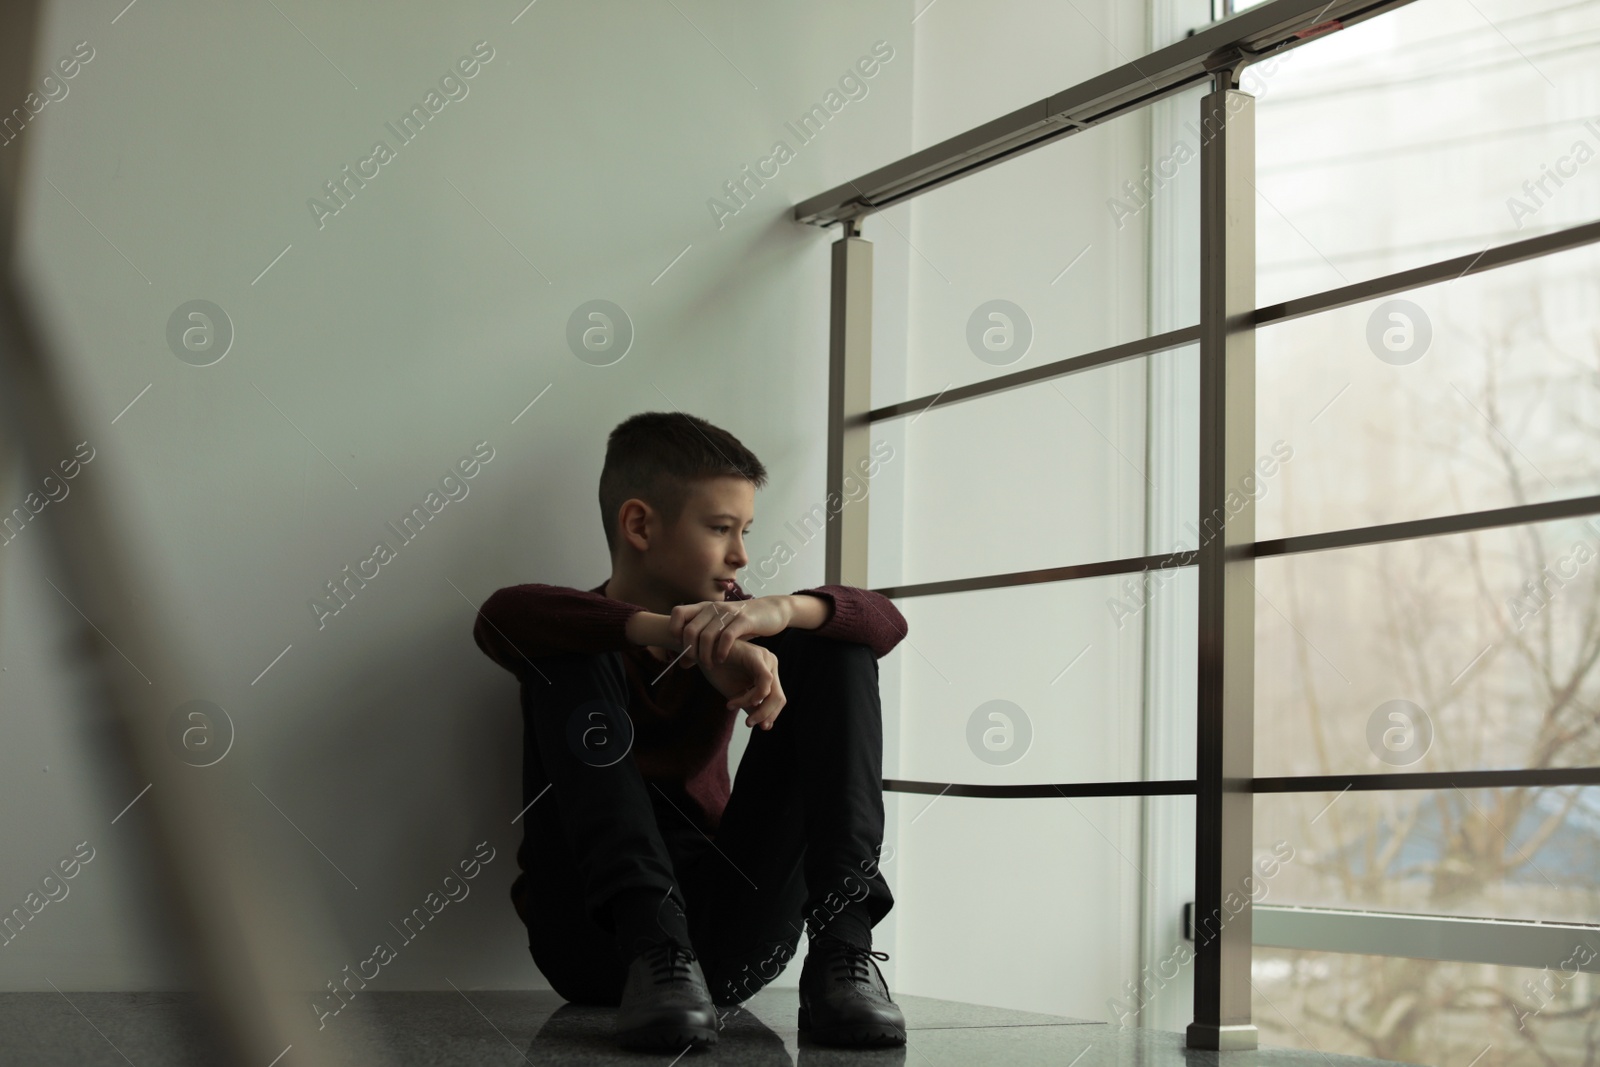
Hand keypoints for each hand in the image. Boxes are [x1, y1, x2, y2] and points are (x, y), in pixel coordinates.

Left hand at [669, 595, 792, 669]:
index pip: (678, 612)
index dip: (674, 630)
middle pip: (690, 629)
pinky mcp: (744, 620)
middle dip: (690, 650)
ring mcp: (729, 612)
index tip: (681, 646)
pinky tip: (721, 659)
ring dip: (705, 655)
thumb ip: (702, 644)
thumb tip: (682, 664)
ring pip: (707, 635)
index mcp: (705, 607)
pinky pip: (726, 637)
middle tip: (696, 663)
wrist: (771, 611)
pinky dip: (721, 651)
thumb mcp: (720, 630)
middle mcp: (714, 607)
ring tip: (709, 665)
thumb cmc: (742, 624)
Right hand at [696, 639, 786, 729]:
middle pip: (778, 698)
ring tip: (731, 706)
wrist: (701, 653)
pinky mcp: (757, 656)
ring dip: (752, 705)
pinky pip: (764, 682)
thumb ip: (752, 707)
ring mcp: (766, 659)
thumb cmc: (719, 670)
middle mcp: (770, 664)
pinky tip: (736, 700)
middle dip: (764, 715)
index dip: (770, 715)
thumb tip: (765, 726)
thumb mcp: (737, 693)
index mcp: (768, 672)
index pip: (778, 699)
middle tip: (748, 724)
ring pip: (771, 693)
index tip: (758, 726)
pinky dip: (753, 695)